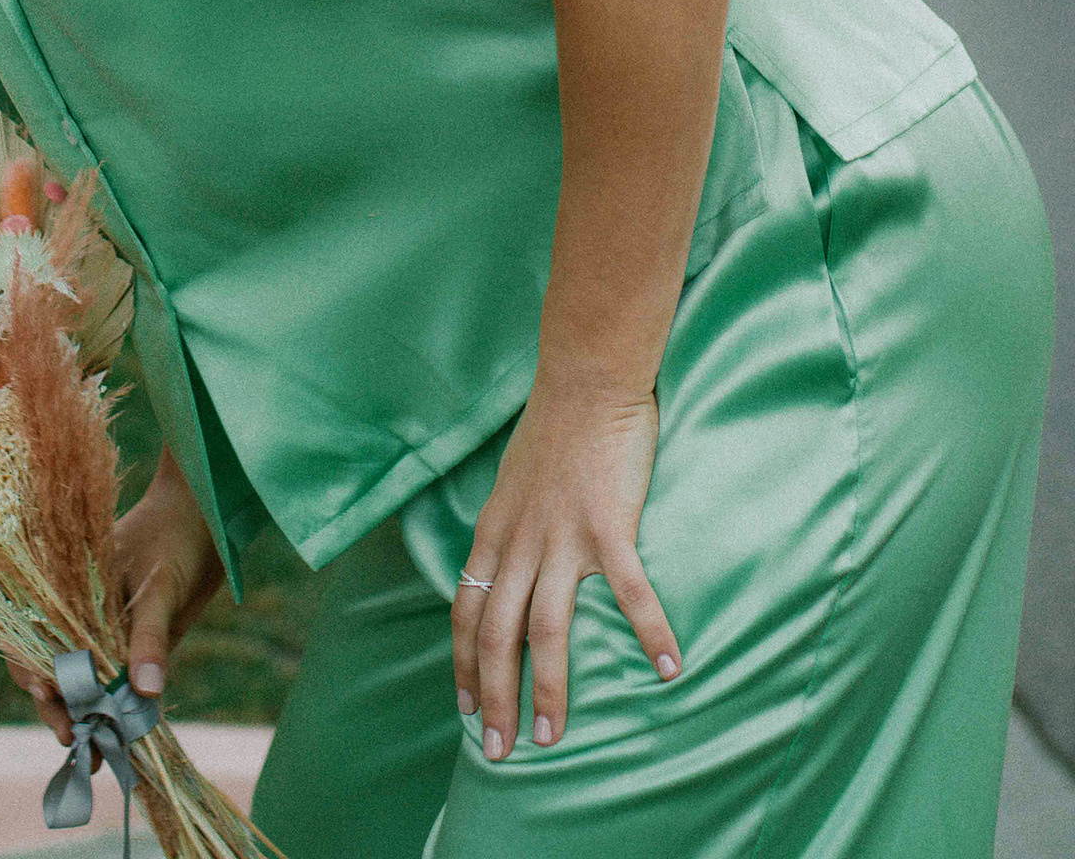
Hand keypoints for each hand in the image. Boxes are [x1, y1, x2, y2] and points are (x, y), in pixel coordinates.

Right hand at [4, 445, 224, 748]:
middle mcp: (83, 616)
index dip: (32, 671)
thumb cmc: (174, 537)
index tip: (47, 696)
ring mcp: (109, 631)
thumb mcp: (160, 587)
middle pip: (53, 667)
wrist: (207, 516)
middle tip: (73, 740)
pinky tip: (124, 739)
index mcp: (70, 593)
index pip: (33, 638)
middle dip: (58, 706)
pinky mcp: (137, 644)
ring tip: (96, 754)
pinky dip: (120, 711)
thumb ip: (150, 638)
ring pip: (86, 682)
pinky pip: (121, 683)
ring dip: (86, 716)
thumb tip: (145, 692)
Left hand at [451, 379, 678, 757]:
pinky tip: (668, 668)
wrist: (586, 379)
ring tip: (552, 735)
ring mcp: (562, 536)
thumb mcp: (511, 483)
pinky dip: (649, 632)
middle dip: (494, 699)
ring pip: (545, 628)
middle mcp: (520, 541)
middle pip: (496, 634)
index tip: (467, 709)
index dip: (463, 663)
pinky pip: (628, 592)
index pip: (466, 610)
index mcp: (495, 531)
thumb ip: (508, 528)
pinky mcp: (608, 525)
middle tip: (501, 750)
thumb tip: (504, 568)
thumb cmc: (554, 430)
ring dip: (547, 689)